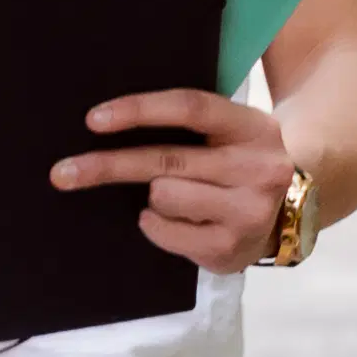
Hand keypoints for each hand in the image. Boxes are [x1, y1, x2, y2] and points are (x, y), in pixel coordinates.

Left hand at [57, 86, 296, 266]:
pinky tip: (180, 221)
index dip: (139, 110)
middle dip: (106, 166)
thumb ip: (189, 122)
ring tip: (178, 197)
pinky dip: (157, 224)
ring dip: (155, 196)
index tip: (93, 120)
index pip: (191, 108)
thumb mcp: (231, 132)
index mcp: (252, 128)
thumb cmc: (238, 163)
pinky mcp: (231, 247)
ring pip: (163, 195)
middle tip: (62, 172)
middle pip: (165, 160)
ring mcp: (250, 211)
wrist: (294, 209)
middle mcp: (258, 168)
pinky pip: (164, 230)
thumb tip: (105, 120)